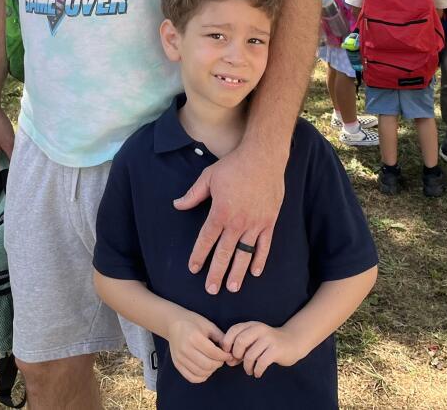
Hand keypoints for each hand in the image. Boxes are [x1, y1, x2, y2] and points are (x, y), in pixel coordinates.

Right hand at [166, 310, 231, 383]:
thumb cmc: (192, 322)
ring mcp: (180, 358)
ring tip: (214, 364)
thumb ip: (220, 337)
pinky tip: (206, 370)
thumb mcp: (208, 325)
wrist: (172, 323)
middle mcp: (185, 349)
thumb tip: (230, 350)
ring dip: (211, 371)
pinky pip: (191, 377)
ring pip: (200, 372)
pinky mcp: (177, 364)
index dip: (224, 356)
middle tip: (221, 360)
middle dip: (219, 364)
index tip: (229, 355)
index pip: (213, 353)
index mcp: (194, 337)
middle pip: (207, 364)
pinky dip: (202, 377)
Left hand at [174, 142, 284, 293]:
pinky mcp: (269, 221)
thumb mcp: (208, 177)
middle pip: (225, 253)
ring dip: (238, 272)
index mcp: (220, 212)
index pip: (206, 239)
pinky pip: (264, 245)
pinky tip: (255, 272)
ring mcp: (255, 223)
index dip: (199, 255)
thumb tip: (177, 205)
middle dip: (216, 272)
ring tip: (232, 287)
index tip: (193, 268)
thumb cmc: (234, 165)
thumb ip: (193, 195)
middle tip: (211, 289)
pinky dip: (260, 260)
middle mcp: (238, 222)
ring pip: (245, 254)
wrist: (264, 157)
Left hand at [222, 321, 302, 377]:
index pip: (234, 330)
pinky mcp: (276, 349)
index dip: (227, 342)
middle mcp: (259, 329)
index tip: (228, 353)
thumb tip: (229, 362)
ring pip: (250, 355)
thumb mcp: (253, 343)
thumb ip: (240, 351)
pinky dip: (257, 370)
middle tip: (239, 362)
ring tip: (249, 371)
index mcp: (251, 325)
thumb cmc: (268, 344)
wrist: (292, 342)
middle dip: (236, 354)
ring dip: (247, 367)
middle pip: (240, 341)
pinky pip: (262, 362)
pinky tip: (257, 373)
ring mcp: (268, 338)